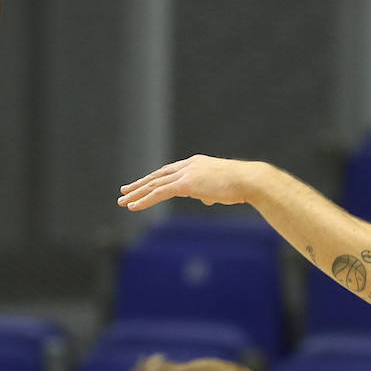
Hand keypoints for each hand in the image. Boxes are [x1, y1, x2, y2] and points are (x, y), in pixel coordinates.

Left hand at [118, 156, 255, 211]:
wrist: (248, 180)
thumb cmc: (240, 185)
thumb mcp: (221, 189)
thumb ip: (210, 192)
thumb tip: (207, 200)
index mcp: (195, 164)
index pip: (169, 172)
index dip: (154, 179)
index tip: (142, 184)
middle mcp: (188, 166)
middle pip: (158, 175)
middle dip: (140, 184)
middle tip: (124, 191)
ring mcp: (186, 174)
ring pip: (155, 184)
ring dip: (137, 193)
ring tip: (123, 201)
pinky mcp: (185, 184)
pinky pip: (159, 193)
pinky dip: (144, 200)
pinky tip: (133, 206)